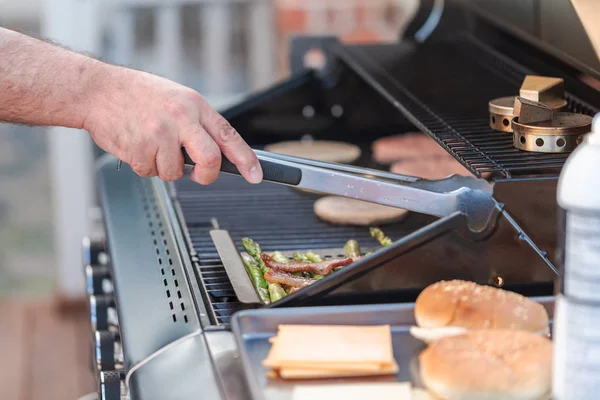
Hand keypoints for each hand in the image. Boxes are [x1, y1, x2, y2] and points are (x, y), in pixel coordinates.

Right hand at [83, 64, 262, 184]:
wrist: (97, 91)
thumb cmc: (136, 94)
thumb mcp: (176, 98)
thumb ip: (197, 122)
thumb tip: (217, 151)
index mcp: (194, 105)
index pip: (228, 135)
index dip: (246, 159)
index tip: (255, 175)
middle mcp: (180, 119)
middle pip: (210, 160)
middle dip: (206, 175)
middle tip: (198, 175)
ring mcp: (160, 135)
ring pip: (176, 172)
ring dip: (166, 167)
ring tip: (152, 145)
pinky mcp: (140, 150)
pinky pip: (152, 173)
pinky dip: (146, 167)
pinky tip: (137, 146)